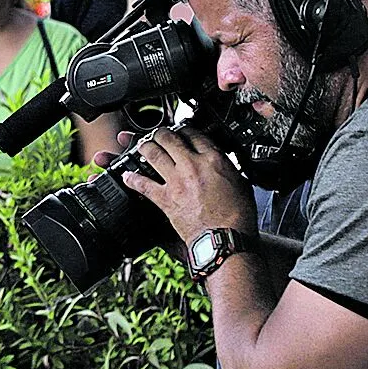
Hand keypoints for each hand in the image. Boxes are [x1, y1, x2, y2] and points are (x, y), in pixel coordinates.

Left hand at [115, 126, 254, 244]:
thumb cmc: (237, 217)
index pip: (195, 135)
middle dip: (161, 134)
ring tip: (142, 145)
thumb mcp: (241, 184)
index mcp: (214, 160)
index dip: (186, 130)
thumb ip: (229, 170)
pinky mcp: (165, 198)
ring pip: (153, 154)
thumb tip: (224, 167)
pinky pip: (143, 184)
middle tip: (159, 134)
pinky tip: (126, 175)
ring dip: (144, 147)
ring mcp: (176, 180)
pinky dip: (132, 179)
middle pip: (170, 139)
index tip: (182, 130)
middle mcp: (192, 165)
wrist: (225, 238)